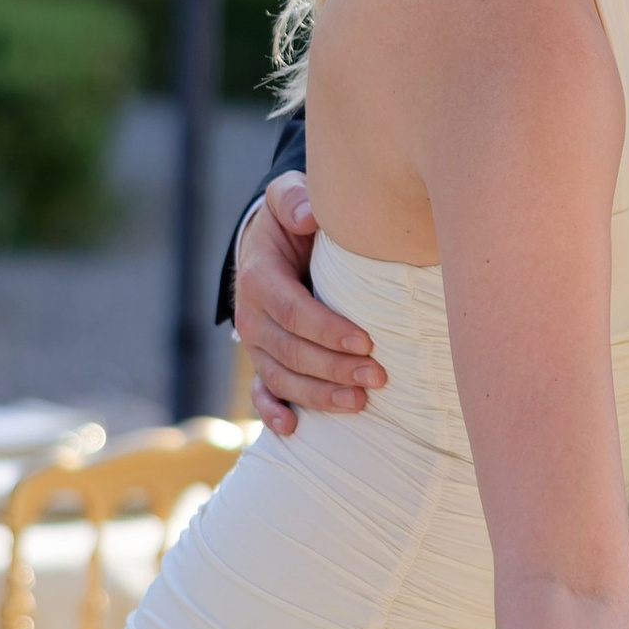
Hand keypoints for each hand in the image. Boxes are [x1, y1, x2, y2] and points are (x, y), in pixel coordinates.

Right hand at [234, 172, 386, 434]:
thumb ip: (294, 199)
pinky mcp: (262, 361)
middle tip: (377, 377)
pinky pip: (262, 392)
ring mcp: (256, 344)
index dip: (327, 330)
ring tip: (359, 403)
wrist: (273, 243)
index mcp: (259, 278)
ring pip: (281, 378)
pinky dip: (272, 413)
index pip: (293, 311)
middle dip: (333, 368)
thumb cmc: (291, 220)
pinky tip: (294, 430)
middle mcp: (251, 316)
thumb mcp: (288, 198)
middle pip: (290, 351)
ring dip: (318, 395)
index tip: (366, 342)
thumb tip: (309, 214)